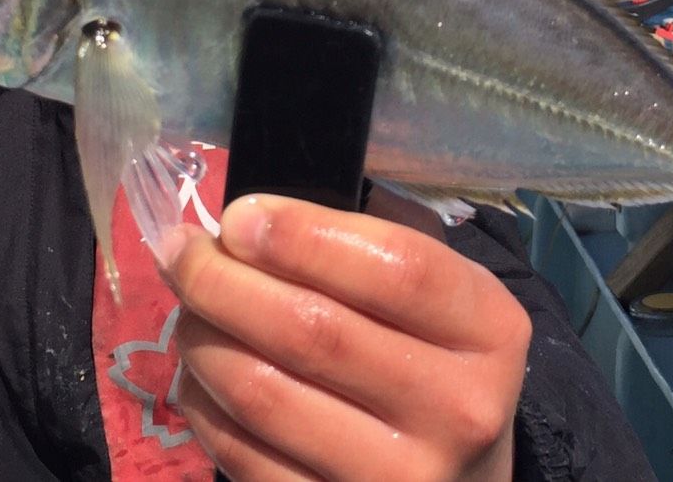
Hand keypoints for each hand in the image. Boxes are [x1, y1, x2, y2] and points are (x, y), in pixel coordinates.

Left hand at [158, 195, 530, 480]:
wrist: (464, 475)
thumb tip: (251, 221)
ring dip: (203, 339)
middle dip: (225, 280)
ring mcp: (398, 479)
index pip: (395, 268)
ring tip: (188, 306)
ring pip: (265, 395)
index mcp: (489, 330)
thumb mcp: (441, 292)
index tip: (239, 217)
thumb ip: (367, 244)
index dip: (303, 235)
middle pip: (315, 331)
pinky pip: (244, 456)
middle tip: (183, 252)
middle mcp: (457, 410)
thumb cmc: (436, 357)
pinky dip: (203, 404)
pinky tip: (199, 370)